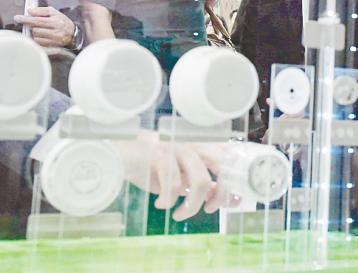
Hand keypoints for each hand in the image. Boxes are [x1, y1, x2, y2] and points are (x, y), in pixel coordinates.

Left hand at [14, 7, 74, 47]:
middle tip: (34, 24)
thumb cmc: (61, 22)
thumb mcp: (54, 12)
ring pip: (36, 38)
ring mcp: (53, 41)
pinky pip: (38, 44)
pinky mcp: (51, 48)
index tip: (17, 18)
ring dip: (35, 34)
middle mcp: (55, 32)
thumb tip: (29, 11)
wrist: (73, 35)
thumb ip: (41, 10)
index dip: (26, 19)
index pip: (37, 20)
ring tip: (41, 31)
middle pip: (35, 30)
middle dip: (32, 26)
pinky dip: (37, 40)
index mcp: (55, 21)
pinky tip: (41, 37)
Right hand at [116, 132, 234, 220]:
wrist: (123, 158)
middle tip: (209, 209)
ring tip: (179, 214)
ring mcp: (177, 148)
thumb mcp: (185, 180)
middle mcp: (194, 144)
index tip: (231, 203)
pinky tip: (161, 204)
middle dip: (220, 195)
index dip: (235, 183)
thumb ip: (208, 187)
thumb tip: (233, 200)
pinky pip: (173, 184)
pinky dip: (168, 201)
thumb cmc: (155, 169)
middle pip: (222, 167)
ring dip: (192, 206)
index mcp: (202, 147)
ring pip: (201, 181)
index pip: (230, 160)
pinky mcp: (159, 155)